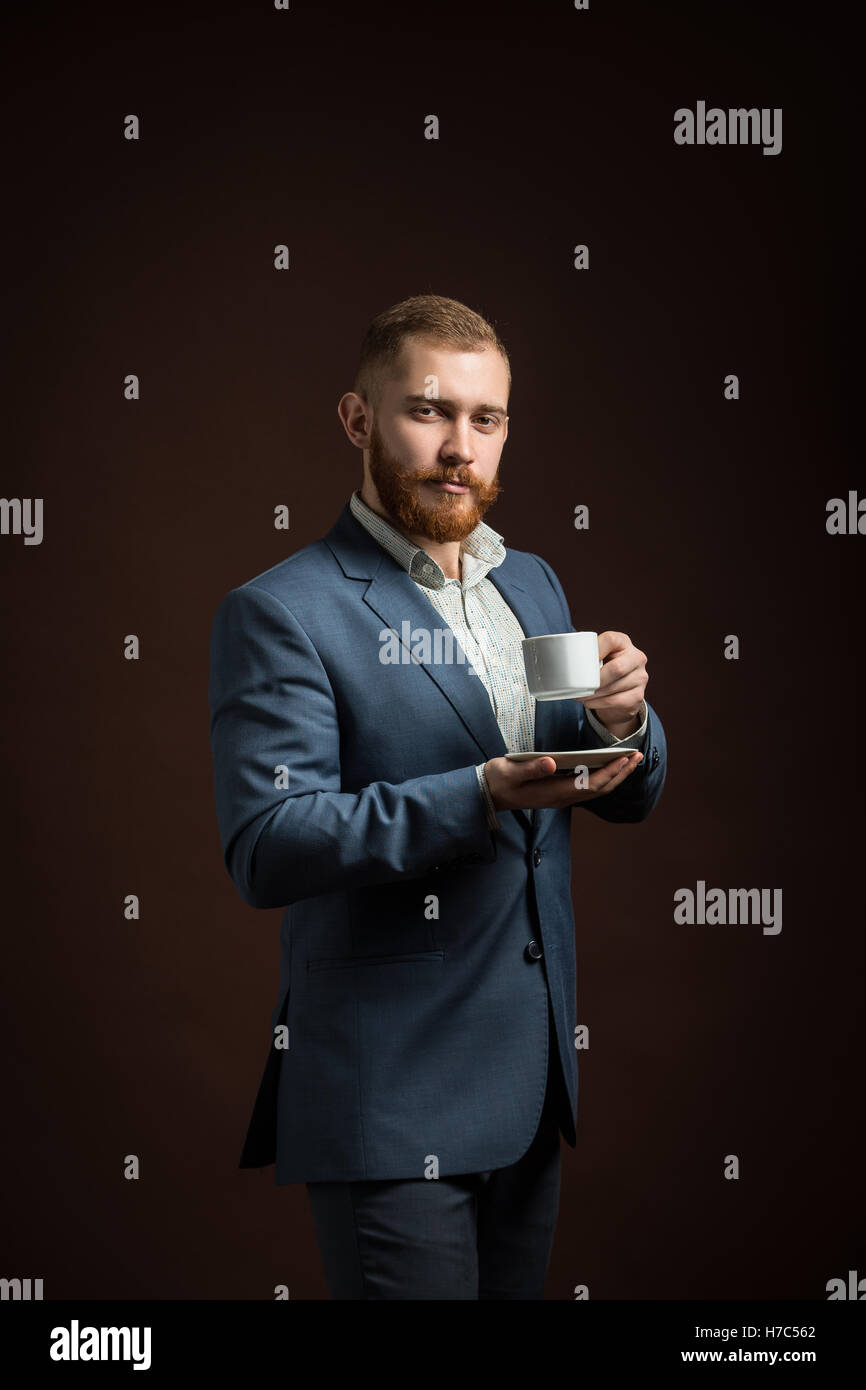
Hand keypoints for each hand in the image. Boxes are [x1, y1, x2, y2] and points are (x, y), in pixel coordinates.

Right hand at [484, 751, 643, 812]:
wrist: (487, 795)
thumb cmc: (498, 781)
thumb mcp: (510, 771)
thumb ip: (532, 768)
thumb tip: (553, 763)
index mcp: (554, 792)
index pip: (591, 784)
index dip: (611, 772)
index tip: (626, 758)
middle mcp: (561, 798)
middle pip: (599, 789)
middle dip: (620, 773)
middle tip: (638, 756)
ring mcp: (561, 797)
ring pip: (595, 789)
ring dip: (614, 776)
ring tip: (629, 760)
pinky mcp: (558, 792)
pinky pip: (587, 787)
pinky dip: (602, 777)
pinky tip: (608, 766)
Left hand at [582, 631, 647, 737]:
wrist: (620, 694)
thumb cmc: (603, 670)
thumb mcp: (598, 657)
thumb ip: (585, 652)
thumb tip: (555, 655)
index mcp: (623, 642)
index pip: (610, 640)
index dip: (595, 649)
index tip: (581, 660)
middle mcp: (636, 658)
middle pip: (616, 668)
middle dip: (594, 679)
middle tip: (578, 686)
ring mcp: (640, 678)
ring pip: (614, 687)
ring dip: (593, 693)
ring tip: (579, 695)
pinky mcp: (638, 696)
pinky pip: (616, 700)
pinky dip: (599, 703)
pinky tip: (589, 702)